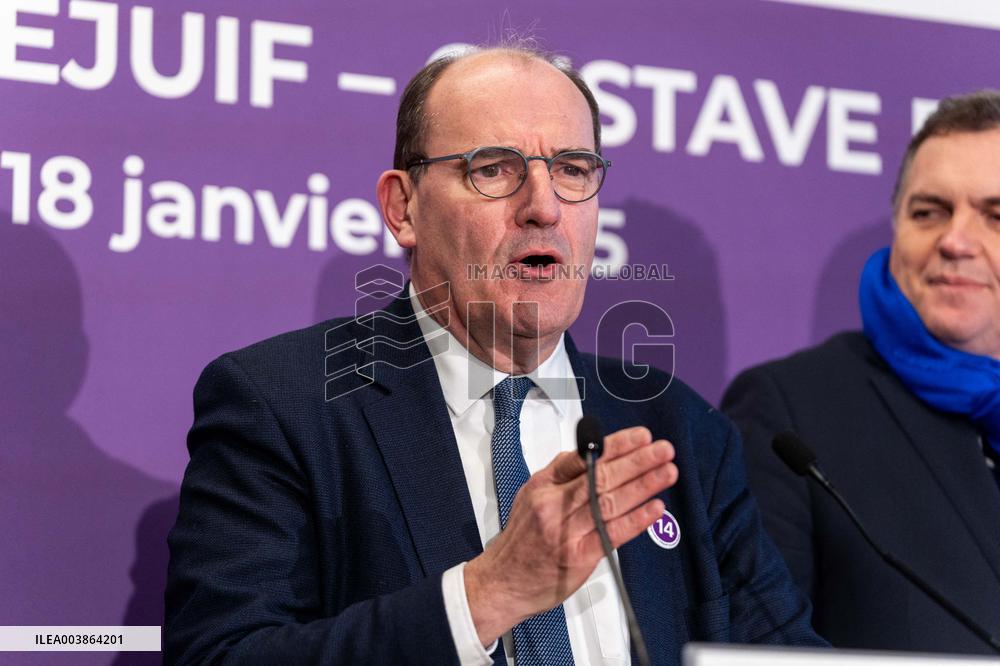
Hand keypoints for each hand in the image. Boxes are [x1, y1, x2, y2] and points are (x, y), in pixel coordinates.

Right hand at [463, 426, 677, 645]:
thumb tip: (592, 453)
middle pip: (601, 477)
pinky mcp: (578, 557)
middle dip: (637, 461)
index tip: (641, 437)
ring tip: (667, 472)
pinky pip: (612, 534)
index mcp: (543, 485)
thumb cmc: (521, 540)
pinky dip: (636, 520)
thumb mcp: (530, 496)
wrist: (503, 582)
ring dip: (643, 485)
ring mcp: (566, 531)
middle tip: (663, 450)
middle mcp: (554, 505)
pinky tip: (654, 508)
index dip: (615, 445)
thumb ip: (561, 476)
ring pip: (609, 502)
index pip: (583, 457)